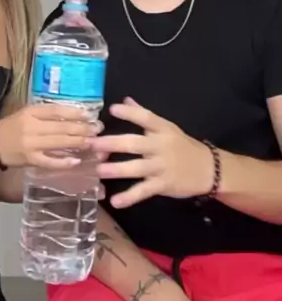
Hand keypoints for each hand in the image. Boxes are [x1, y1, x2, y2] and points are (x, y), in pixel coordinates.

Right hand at [0, 104, 102, 168]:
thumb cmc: (11, 126)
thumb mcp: (26, 113)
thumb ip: (46, 113)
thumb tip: (73, 114)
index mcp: (30, 112)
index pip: (56, 110)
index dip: (74, 112)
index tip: (89, 114)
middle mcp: (31, 127)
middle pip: (61, 127)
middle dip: (81, 128)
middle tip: (97, 129)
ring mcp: (31, 144)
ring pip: (58, 142)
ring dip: (77, 143)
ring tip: (92, 142)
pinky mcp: (30, 160)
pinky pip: (49, 161)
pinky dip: (63, 162)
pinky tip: (76, 160)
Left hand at [92, 97, 213, 207]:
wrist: (209, 170)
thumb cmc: (183, 146)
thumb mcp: (166, 127)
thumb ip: (144, 114)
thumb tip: (125, 99)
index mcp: (162, 129)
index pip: (145, 117)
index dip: (129, 113)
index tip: (112, 109)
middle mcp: (160, 146)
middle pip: (134, 143)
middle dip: (112, 144)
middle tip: (92, 144)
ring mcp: (161, 167)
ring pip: (136, 168)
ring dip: (116, 169)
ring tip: (99, 170)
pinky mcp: (163, 185)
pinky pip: (144, 191)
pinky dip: (129, 197)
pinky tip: (115, 201)